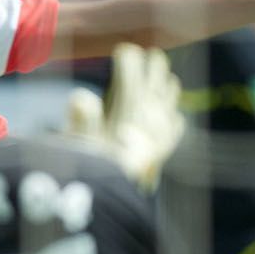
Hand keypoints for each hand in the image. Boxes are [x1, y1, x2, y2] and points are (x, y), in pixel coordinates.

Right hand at [62, 43, 186, 190]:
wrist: (113, 202)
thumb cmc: (91, 170)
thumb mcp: (79, 143)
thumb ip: (81, 117)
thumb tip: (81, 96)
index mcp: (130, 106)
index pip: (132, 65)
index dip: (126, 56)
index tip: (120, 51)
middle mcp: (152, 113)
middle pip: (157, 72)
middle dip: (148, 62)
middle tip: (139, 58)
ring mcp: (162, 129)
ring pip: (171, 90)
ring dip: (161, 83)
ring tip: (152, 81)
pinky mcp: (165, 145)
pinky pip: (175, 120)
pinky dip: (168, 113)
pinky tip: (160, 116)